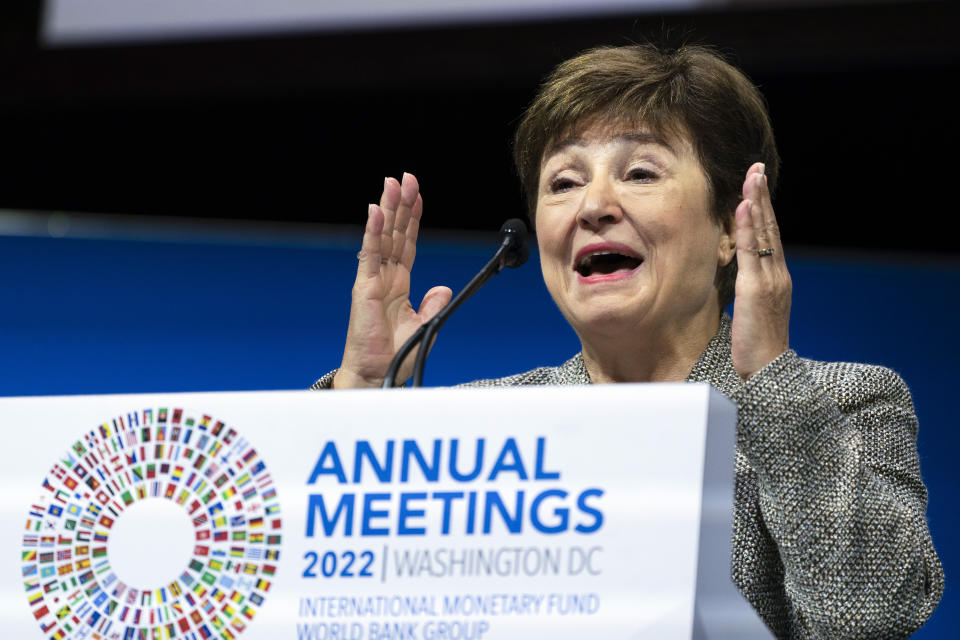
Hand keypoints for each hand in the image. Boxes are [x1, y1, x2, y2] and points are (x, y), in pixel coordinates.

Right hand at [333, 173, 451, 387]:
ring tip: (392, 183)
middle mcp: (384, 278)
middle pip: (394, 233)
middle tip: (406, 177)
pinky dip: (373, 232)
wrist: (377, 375)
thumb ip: (432, 305)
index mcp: (399, 285)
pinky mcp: (365, 289)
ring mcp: (373, 281)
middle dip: (401, 204)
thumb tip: (442, 288)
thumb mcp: (424, 326)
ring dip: (388, 209)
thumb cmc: (394, 355)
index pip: (406, 244)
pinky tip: (375, 211)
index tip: (417, 196)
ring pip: (383, 237)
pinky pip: (370, 255)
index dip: (412, 219)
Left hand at [731, 162, 791, 379]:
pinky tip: (745, 205)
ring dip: (757, 201)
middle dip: (763, 196)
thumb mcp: (752, 313)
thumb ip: (748, 292)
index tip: (756, 186)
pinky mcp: (756, 288)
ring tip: (752, 176)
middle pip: (771, 227)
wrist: (767, 372)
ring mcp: (770, 280)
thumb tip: (736, 279)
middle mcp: (777, 275)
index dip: (763, 211)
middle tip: (757, 167)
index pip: (769, 237)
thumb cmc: (757, 348)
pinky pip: (752, 251)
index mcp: (775, 280)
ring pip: (764, 233)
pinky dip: (750, 226)